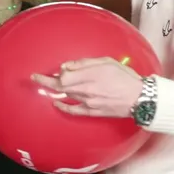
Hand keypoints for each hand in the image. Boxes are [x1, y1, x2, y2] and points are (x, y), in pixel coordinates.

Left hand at [30, 57, 144, 117]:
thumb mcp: (107, 62)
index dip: (56, 72)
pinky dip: (63, 106)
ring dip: (55, 90)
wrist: (140, 98)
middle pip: (61, 85)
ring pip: (66, 95)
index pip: (64, 74)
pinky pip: (73, 110)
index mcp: (91, 74)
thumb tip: (66, 66)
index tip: (51, 70)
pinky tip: (56, 103)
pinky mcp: (93, 111)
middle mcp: (87, 88)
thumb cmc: (125, 77)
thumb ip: (85, 63)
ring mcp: (89, 102)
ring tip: (46, 84)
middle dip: (46, 80)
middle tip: (34, 77)